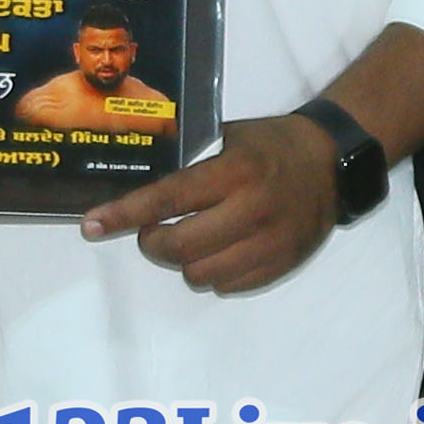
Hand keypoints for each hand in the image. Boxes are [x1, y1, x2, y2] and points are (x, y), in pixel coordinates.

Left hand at [80, 118, 344, 296]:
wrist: (331, 163)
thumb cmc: (271, 145)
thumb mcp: (228, 136)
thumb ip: (189, 161)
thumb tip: (135, 183)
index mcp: (234, 172)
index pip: (167, 199)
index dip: (124, 214)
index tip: (91, 225)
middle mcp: (252, 210)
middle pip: (179, 247)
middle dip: (152, 242)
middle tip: (153, 232)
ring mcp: (269, 243)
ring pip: (200, 274)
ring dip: (184, 261)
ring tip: (191, 240)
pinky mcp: (282, 265)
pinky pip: (229, 287)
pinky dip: (213, 274)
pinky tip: (220, 250)